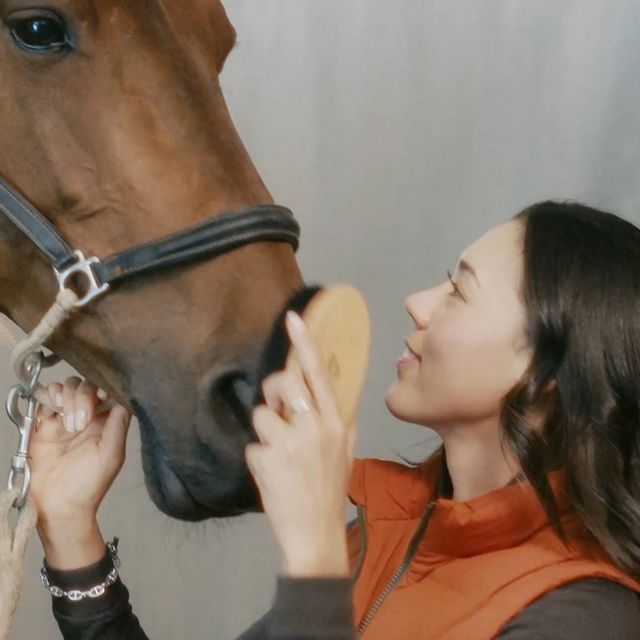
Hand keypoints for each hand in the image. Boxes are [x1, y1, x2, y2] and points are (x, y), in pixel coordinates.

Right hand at [29, 377, 130, 523]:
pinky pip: (46, 397)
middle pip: (87, 386)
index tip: (100, 397)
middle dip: (83, 397)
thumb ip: (118, 426)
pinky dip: (49, 395)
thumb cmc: (89, 485)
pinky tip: (52, 406)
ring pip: (68, 387)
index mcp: (107, 421)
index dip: (104, 388)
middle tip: (79, 425)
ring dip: (67, 396)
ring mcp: (65, 417)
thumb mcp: (111, 456)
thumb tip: (125, 398)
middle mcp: (88, 415)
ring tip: (67, 423)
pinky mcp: (44, 423)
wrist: (58, 507)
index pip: (108, 391)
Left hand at [246, 312, 355, 577]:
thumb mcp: (345, 455)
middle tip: (276, 407)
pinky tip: (271, 474)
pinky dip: (257, 457)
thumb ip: (341, 424)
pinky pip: (252, 444)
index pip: (319, 374)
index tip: (292, 318)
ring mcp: (289, 444)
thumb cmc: (330, 491)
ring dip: (264, 431)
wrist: (316, 534)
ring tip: (277, 454)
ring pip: (261, 413)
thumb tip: (337, 401)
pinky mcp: (267, 461)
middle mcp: (314, 427)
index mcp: (334, 423)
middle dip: (273, 389)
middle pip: (284, 382)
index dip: (305, 344)